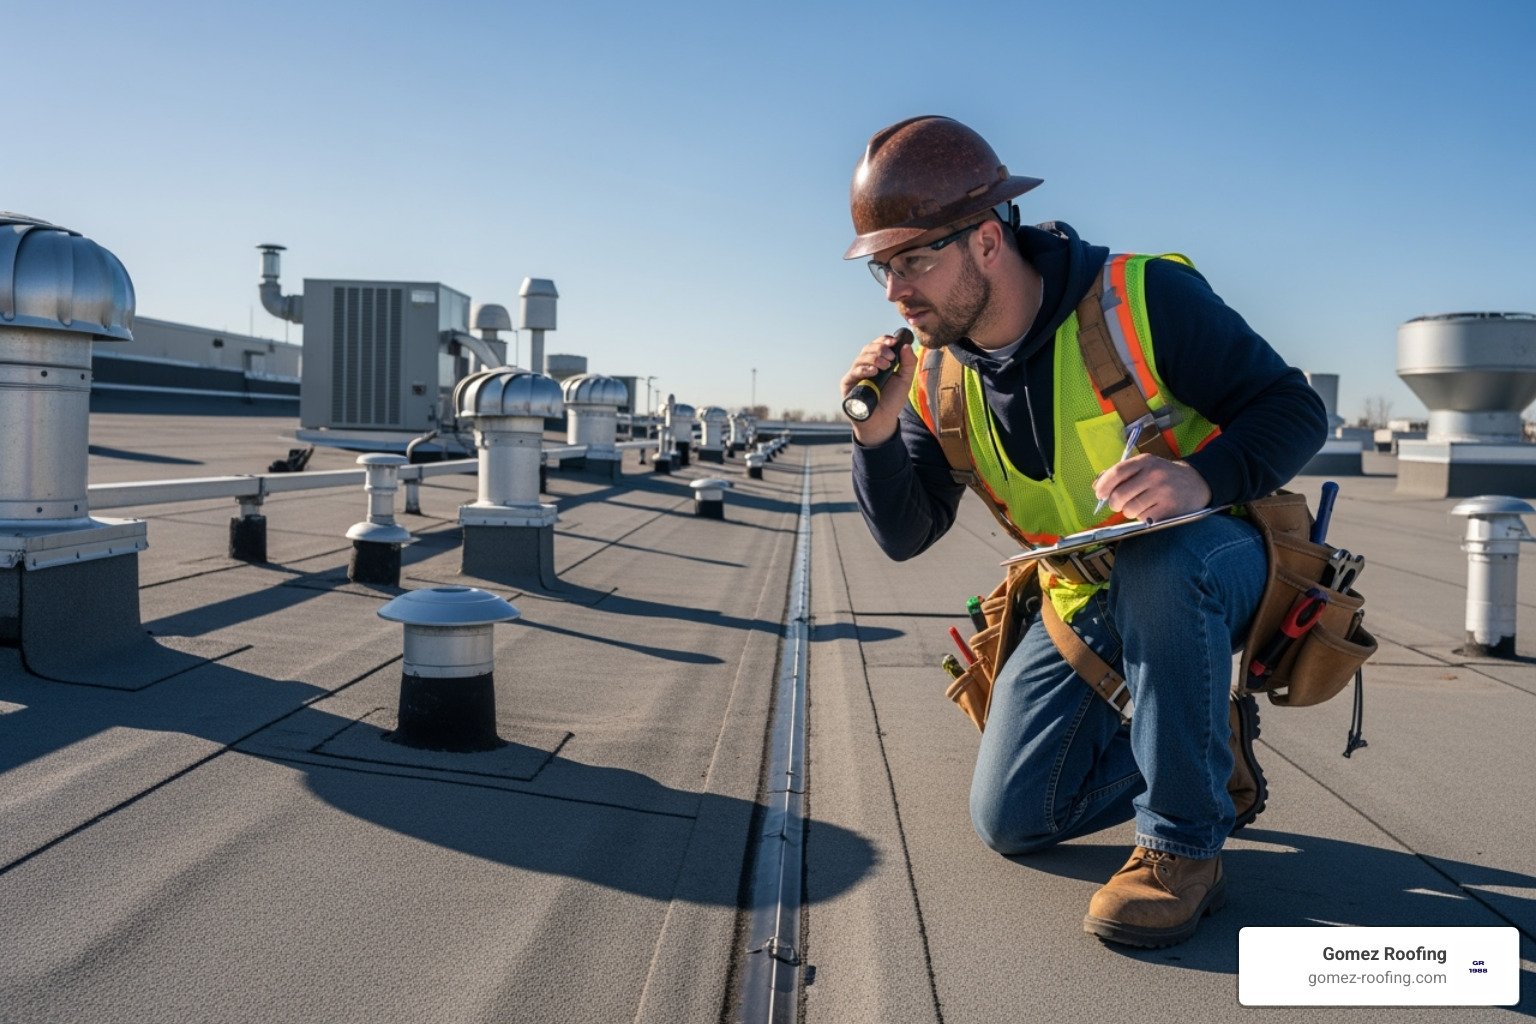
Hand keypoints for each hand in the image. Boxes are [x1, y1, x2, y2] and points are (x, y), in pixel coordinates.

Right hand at [840, 333, 915, 445]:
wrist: (883, 420)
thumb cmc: (892, 400)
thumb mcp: (905, 380)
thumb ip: (908, 363)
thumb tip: (906, 345)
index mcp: (878, 361)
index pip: (879, 344)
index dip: (885, 340)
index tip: (894, 341)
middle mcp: (865, 365)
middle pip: (868, 348)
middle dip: (880, 348)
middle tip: (891, 357)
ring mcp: (856, 374)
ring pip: (861, 358)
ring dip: (874, 358)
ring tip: (886, 366)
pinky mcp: (848, 384)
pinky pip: (854, 372)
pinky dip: (864, 369)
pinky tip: (874, 372)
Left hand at [1092, 455, 1211, 521]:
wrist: (1197, 483)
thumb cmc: (1163, 476)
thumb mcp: (1145, 467)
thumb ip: (1121, 474)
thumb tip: (1097, 486)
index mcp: (1145, 462)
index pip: (1117, 472)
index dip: (1104, 485)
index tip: (1100, 494)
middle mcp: (1154, 475)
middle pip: (1119, 495)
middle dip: (1114, 503)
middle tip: (1119, 504)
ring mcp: (1163, 493)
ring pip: (1130, 510)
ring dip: (1129, 512)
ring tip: (1140, 505)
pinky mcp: (1169, 510)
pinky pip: (1144, 519)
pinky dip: (1143, 517)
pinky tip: (1152, 510)